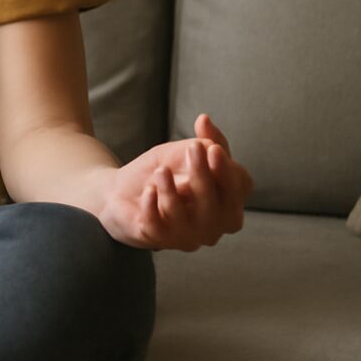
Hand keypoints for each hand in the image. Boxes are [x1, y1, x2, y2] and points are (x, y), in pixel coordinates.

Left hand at [96, 112, 253, 250]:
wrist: (122, 191)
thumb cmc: (165, 173)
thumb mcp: (185, 152)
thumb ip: (203, 139)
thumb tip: (204, 120)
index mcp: (229, 203)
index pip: (239, 188)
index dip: (227, 171)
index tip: (212, 148)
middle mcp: (214, 226)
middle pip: (217, 206)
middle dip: (204, 176)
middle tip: (192, 148)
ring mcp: (187, 238)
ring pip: (185, 218)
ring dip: (172, 192)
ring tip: (160, 171)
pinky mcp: (157, 240)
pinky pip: (157, 227)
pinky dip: (152, 207)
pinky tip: (148, 191)